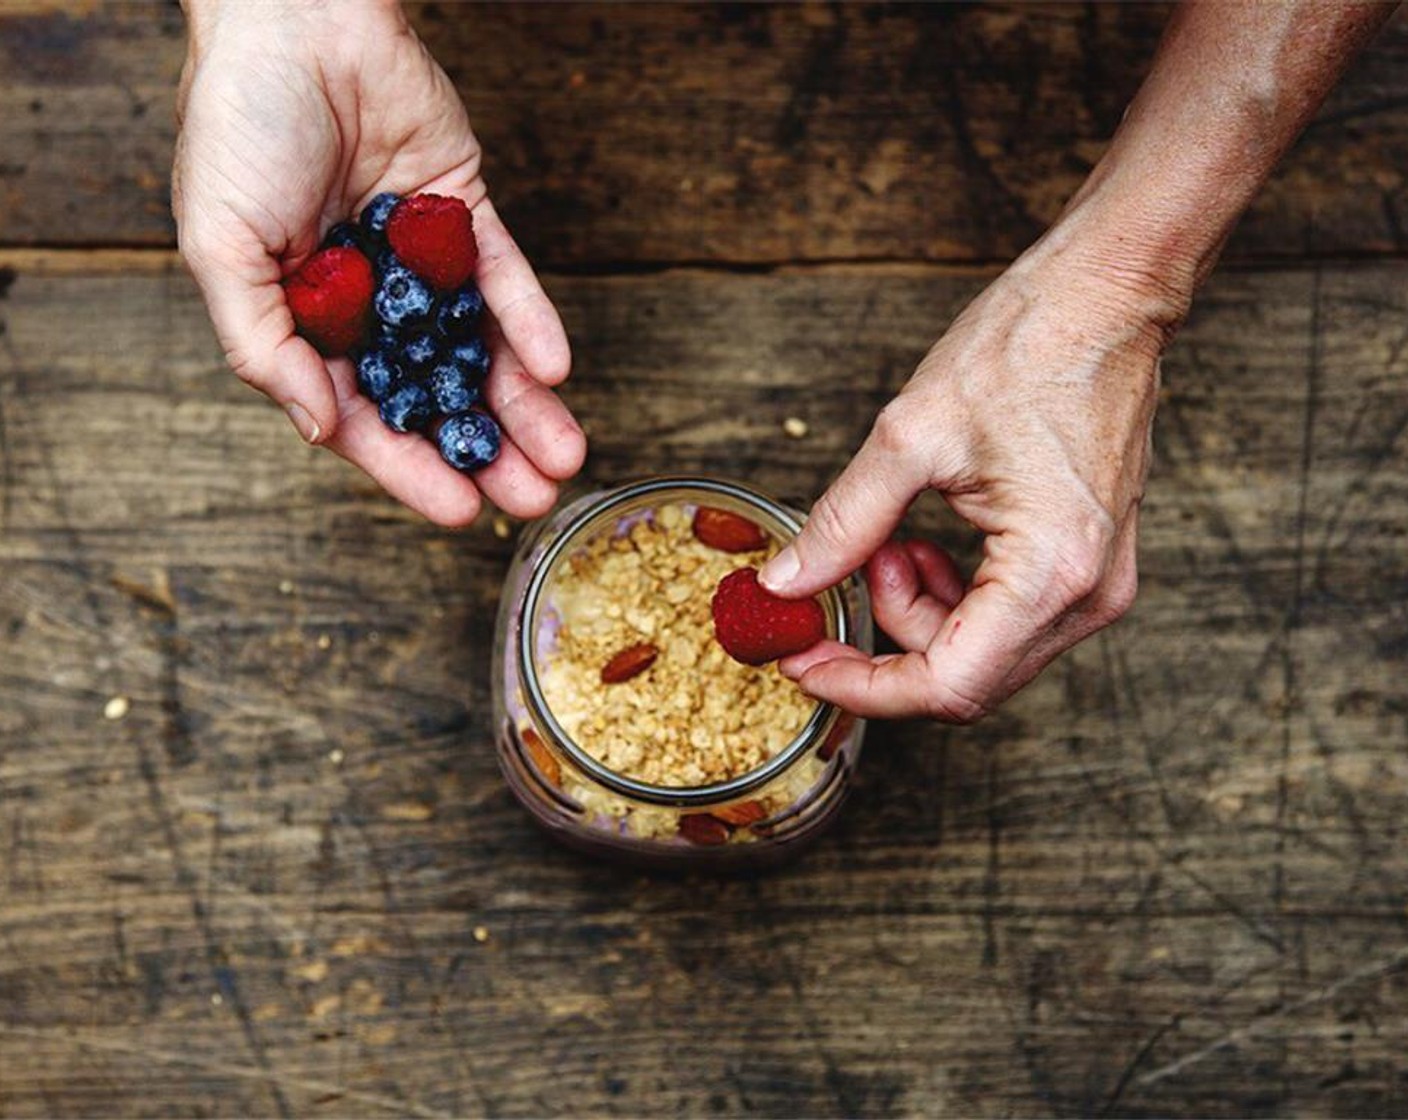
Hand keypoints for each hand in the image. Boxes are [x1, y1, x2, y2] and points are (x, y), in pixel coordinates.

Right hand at [172, 0, 583, 524]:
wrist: (295, 16)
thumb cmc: (238, 126)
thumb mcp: (220, 248)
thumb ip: (263, 345)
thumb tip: (323, 429)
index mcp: (306, 321)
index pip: (365, 416)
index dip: (411, 468)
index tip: (461, 512)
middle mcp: (369, 303)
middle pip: (436, 396)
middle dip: (485, 452)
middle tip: (534, 500)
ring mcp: (421, 262)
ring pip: (480, 351)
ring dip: (523, 407)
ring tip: (566, 458)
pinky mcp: (464, 217)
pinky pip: (505, 279)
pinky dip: (530, 322)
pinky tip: (554, 369)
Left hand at [759, 233, 1186, 720]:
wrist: (1104, 296)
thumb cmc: (1028, 346)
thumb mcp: (909, 437)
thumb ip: (842, 524)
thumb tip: (787, 584)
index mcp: (1050, 571)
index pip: (947, 685)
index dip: (864, 688)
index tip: (805, 665)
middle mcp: (1087, 595)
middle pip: (966, 681)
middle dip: (886, 642)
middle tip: (848, 574)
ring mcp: (1098, 584)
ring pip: (983, 655)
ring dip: (917, 614)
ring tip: (889, 542)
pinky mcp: (1091, 565)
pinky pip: (1009, 620)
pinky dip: (952, 598)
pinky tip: (926, 543)